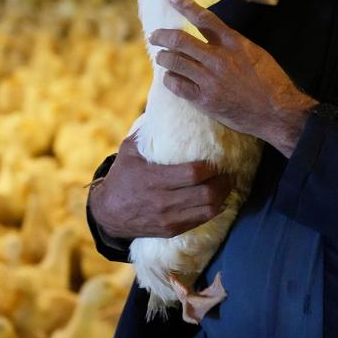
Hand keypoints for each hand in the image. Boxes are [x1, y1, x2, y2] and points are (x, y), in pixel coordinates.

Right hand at [89, 136, 231, 238]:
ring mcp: (168, 218)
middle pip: (206, 193)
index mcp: (154, 178)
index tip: (218, 159)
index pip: (193, 174)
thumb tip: (165, 107)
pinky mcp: (171, 230)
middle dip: (223, 182)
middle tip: (229, 172)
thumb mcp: (129, 151)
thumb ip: (148, 131)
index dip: (211, 167)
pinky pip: (200, 221)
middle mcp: (163, 200)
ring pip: (207, 210)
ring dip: (223, 196)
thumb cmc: (122, 176)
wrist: (107, 213)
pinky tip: (219, 200)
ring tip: (227, 185)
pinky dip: (214, 210)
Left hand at [150, 0, 317, 156]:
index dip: (186, 5)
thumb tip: (214, 37)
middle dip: (163, 35)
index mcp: (234, 43)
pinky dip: (169, 79)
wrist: (277, 112)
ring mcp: (210, 80)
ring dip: (163, 57)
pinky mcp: (205, 100)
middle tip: (155, 35)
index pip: (204, 18)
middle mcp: (219, 59)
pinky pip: (177, 86)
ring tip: (162, 56)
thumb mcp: (256, 54)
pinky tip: (170, 77)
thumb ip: (233, 44)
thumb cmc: (271, 82)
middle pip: (181, 40)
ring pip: (174, 62)